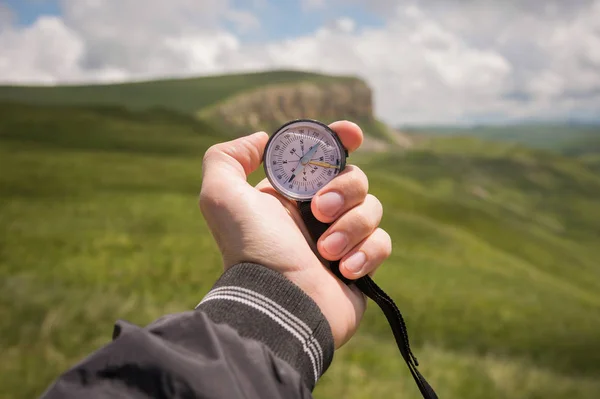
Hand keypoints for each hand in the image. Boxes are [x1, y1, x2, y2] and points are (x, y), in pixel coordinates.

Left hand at [199, 121, 391, 347]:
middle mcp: (317, 213)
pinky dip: (366, 254)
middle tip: (320, 211)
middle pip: (354, 177)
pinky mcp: (361, 265)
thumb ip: (227, 158)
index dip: (340, 139)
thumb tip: (261, 140)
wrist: (278, 305)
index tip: (352, 134)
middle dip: (342, 190)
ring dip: (351, 226)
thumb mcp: (221, 196)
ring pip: (372, 208)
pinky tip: (344, 271)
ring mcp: (341, 238)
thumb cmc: (251, 249)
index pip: (323, 155)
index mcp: (290, 194)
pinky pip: (382, 242)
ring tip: (326, 251)